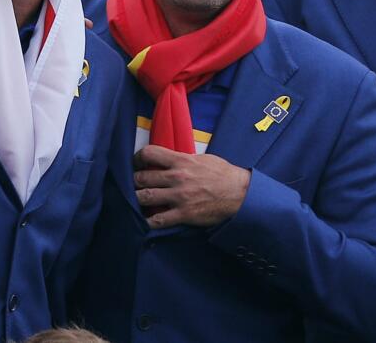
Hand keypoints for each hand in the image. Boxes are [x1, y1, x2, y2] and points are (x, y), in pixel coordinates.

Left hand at [132, 145, 250, 228]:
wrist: (241, 193)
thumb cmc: (224, 174)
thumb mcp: (204, 159)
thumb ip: (183, 159)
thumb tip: (169, 160)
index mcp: (182, 161)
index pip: (149, 153)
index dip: (138, 158)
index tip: (138, 164)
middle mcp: (177, 177)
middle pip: (141, 178)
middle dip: (134, 182)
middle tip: (135, 186)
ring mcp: (179, 196)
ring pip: (144, 197)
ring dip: (137, 200)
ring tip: (138, 201)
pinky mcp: (183, 213)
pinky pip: (157, 220)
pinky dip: (148, 221)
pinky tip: (146, 220)